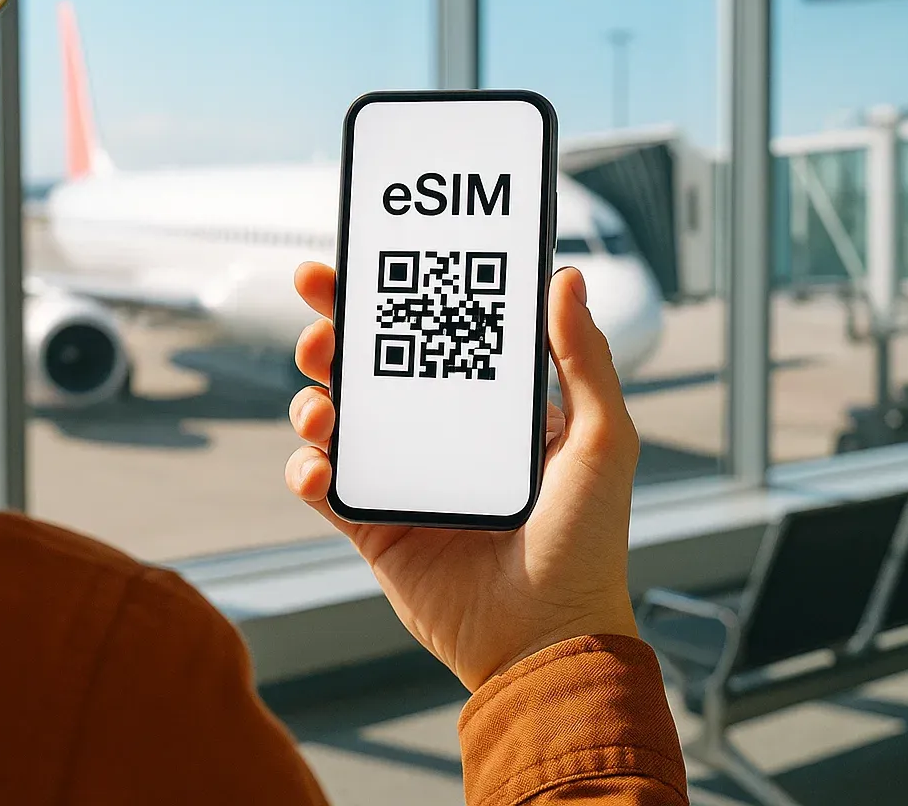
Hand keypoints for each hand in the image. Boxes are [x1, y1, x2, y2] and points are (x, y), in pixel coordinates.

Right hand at [286, 263, 640, 692]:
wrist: (547, 640)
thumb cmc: (586, 543)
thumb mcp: (599, 439)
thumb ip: (583, 359)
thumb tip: (566, 279)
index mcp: (487, 411)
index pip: (433, 338)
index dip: (396, 301)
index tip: (365, 268)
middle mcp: (439, 439)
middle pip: (370, 371)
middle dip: (334, 338)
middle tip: (320, 322)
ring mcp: (403, 482)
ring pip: (337, 421)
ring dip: (312, 400)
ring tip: (319, 405)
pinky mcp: (374, 529)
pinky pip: (324, 487)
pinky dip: (307, 469)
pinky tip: (318, 466)